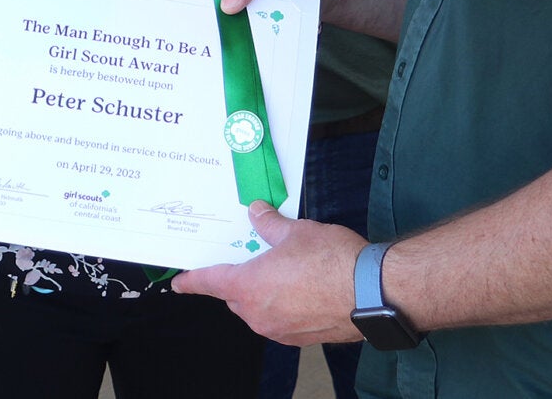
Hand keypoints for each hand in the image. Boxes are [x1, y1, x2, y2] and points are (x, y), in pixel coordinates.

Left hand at [173, 202, 366, 345]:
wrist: (372, 293)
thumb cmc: (331, 261)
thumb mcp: (296, 231)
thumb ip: (270, 224)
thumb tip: (257, 212)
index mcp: (247, 287)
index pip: (209, 283)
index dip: (191, 281)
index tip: (179, 284)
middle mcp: (258, 314)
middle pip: (235, 296)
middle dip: (241, 279)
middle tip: (258, 258)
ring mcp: (279, 330)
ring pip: (259, 308)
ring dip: (265, 292)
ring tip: (289, 270)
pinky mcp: (301, 338)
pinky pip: (281, 320)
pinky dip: (285, 305)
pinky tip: (305, 289)